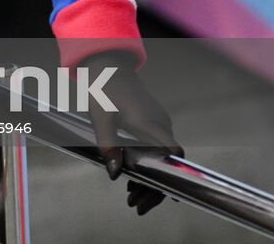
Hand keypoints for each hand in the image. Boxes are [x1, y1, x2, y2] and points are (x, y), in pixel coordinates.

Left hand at [81, 51, 182, 214]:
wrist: (108, 67)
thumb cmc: (103, 91)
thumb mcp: (101, 119)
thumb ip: (108, 146)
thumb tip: (115, 174)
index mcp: (150, 124)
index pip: (172, 153)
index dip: (170, 175)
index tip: (162, 195)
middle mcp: (161, 125)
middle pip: (167, 163)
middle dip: (154, 187)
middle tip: (136, 206)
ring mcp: (159, 123)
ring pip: (162, 158)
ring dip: (150, 178)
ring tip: (132, 198)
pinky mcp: (154, 123)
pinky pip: (157, 149)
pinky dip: (148, 165)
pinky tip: (133, 179)